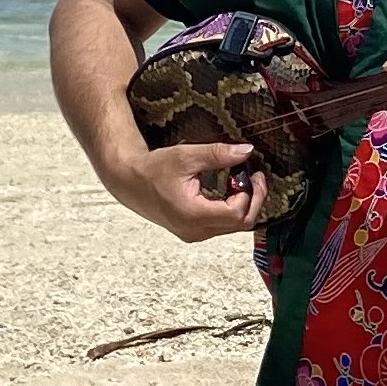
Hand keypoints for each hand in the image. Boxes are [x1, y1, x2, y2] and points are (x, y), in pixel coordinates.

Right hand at [103, 142, 267, 242]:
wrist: (130, 182)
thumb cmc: (153, 170)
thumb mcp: (186, 156)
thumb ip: (218, 154)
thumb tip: (246, 151)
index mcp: (192, 215)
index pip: (236, 213)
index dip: (250, 193)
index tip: (251, 172)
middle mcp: (194, 230)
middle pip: (239, 224)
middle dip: (254, 200)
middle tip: (256, 177)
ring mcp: (194, 234)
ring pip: (232, 227)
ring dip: (244, 205)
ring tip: (244, 180)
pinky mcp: (193, 232)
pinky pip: (222, 226)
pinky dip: (232, 210)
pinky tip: (231, 191)